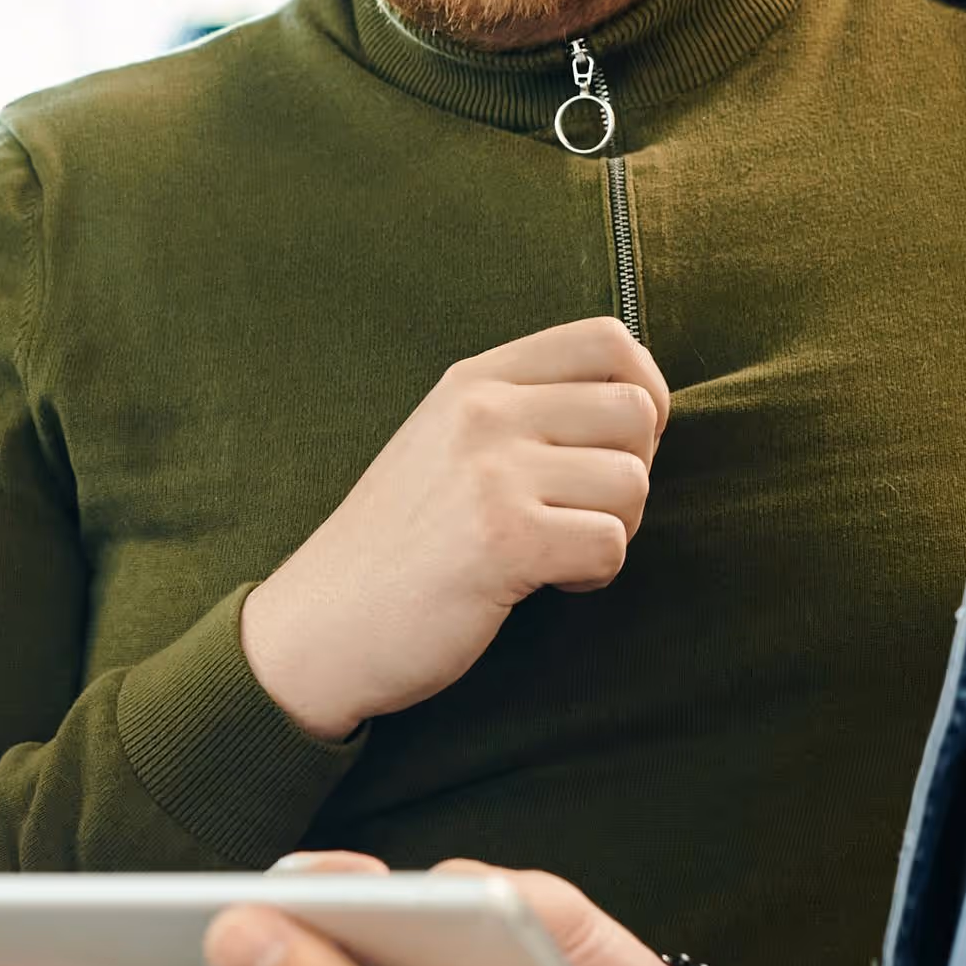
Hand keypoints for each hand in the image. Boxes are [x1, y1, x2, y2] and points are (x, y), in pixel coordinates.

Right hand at [238, 319, 669, 740]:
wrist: (320, 625)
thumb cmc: (397, 545)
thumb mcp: (444, 442)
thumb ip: (522, 411)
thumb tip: (638, 411)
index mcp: (474, 380)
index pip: (606, 339)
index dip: (645, 392)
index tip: (621, 446)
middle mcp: (484, 412)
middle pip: (636, 412)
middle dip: (633, 473)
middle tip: (583, 513)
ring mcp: (493, 473)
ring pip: (632, 483)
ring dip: (615, 530)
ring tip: (557, 552)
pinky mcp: (506, 541)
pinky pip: (610, 545)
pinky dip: (593, 576)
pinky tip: (544, 583)